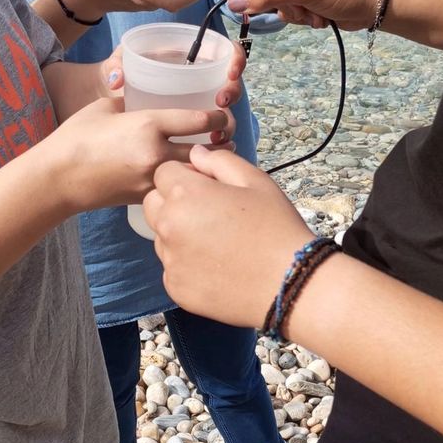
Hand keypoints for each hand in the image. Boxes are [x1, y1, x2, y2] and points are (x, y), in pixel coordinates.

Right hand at [50, 99, 231, 211]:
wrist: (58, 177)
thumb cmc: (77, 137)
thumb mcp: (106, 108)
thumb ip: (132, 103)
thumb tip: (147, 100)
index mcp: (149, 125)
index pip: (199, 121)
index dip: (218, 118)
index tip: (222, 115)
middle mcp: (156, 154)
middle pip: (207, 151)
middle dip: (222, 144)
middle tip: (228, 139)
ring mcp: (152, 179)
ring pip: (196, 175)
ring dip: (209, 167)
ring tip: (217, 160)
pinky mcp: (146, 197)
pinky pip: (177, 189)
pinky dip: (189, 183)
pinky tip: (194, 178)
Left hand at [101, 42, 244, 144]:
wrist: (108, 100)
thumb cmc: (119, 77)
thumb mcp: (118, 64)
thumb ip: (116, 66)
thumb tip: (117, 79)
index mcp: (191, 59)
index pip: (225, 53)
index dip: (236, 59)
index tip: (230, 72)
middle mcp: (201, 83)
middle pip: (231, 87)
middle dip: (232, 94)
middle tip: (221, 101)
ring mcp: (200, 108)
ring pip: (226, 117)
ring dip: (227, 125)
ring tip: (217, 134)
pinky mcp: (196, 132)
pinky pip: (213, 138)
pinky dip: (215, 147)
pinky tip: (208, 154)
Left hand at [143, 146, 312, 326]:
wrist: (289, 283)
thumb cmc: (276, 227)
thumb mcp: (255, 181)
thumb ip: (219, 161)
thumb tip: (196, 155)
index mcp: (185, 194)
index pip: (163, 173)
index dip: (185, 175)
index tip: (209, 187)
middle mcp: (168, 226)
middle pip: (153, 204)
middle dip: (173, 202)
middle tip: (210, 213)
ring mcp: (170, 260)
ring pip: (161, 237)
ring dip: (179, 233)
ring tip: (218, 243)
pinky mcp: (175, 287)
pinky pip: (172, 267)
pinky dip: (188, 264)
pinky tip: (218, 266)